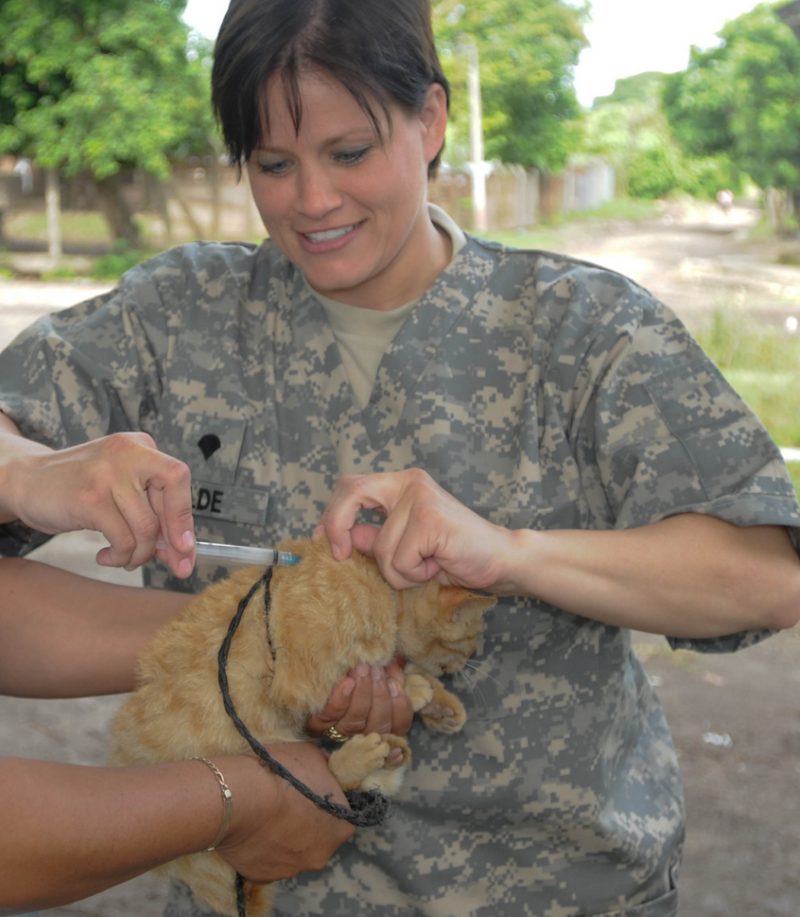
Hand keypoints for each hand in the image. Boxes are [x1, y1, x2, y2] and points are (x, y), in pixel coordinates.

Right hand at [5, 432, 194, 577]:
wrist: (27, 481)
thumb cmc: (80, 489)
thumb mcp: (121, 488)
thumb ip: (151, 509)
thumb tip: (182, 550)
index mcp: (141, 445)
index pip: (179, 480)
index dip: (185, 517)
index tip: (187, 548)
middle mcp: (128, 454)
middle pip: (169, 504)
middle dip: (174, 543)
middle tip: (176, 566)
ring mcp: (108, 475)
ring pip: (146, 528)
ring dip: (139, 554)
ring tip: (126, 559)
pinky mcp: (90, 499)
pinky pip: (122, 539)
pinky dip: (120, 556)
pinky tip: (108, 556)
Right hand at [217, 744, 353, 881]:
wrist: (238, 798)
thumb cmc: (280, 773)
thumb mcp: (312, 755)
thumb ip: (325, 768)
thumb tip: (325, 771)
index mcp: (341, 827)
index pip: (340, 814)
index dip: (324, 801)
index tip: (308, 791)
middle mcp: (321, 855)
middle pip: (318, 838)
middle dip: (305, 823)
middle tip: (286, 802)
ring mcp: (292, 870)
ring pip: (292, 852)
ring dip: (283, 837)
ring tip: (264, 814)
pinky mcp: (263, 877)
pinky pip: (266, 862)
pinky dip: (261, 850)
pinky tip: (251, 831)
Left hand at [306, 657, 412, 738]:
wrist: (313, 680)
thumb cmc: (351, 676)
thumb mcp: (374, 675)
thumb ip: (388, 671)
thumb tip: (398, 659)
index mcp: (380, 722)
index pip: (399, 725)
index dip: (401, 709)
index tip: (396, 685)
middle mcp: (362, 732)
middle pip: (378, 724)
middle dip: (380, 695)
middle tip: (376, 669)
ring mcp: (339, 731)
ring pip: (356, 721)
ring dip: (362, 694)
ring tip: (362, 669)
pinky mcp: (318, 725)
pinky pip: (331, 715)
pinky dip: (341, 699)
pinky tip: (347, 682)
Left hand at [315, 468, 510, 590]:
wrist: (502, 561)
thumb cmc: (454, 555)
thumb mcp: (404, 547)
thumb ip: (374, 539)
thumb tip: (338, 538)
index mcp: (401, 484)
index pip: (350, 486)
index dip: (331, 515)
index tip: (324, 542)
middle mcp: (410, 482)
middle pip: (351, 491)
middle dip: (336, 526)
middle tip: (341, 557)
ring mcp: (420, 497)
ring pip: (381, 548)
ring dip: (399, 572)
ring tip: (427, 566)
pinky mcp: (430, 518)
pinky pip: (399, 560)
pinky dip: (415, 575)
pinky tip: (438, 566)